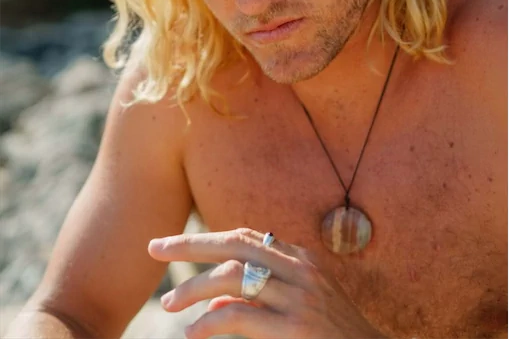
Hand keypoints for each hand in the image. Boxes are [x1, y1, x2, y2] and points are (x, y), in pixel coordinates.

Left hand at [148, 227, 383, 338]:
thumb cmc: (332, 337)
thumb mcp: (299, 307)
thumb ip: (258, 299)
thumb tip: (211, 304)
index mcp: (301, 259)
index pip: (246, 238)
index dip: (207, 239)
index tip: (173, 244)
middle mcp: (300, 269)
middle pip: (235, 244)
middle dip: (190, 244)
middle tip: (154, 248)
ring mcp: (299, 297)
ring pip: (232, 277)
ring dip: (194, 288)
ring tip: (169, 304)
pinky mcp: (295, 328)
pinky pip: (240, 316)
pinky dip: (211, 322)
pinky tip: (194, 332)